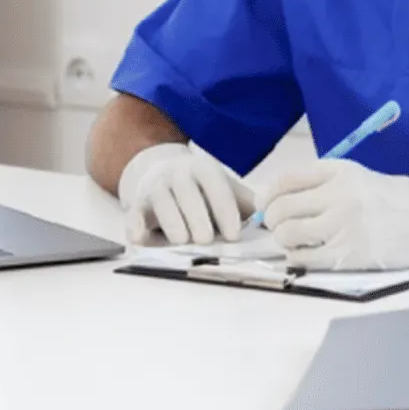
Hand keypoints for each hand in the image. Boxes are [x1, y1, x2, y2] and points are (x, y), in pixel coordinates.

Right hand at [118, 143, 255, 244]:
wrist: (163, 173)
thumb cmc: (202, 191)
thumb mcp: (226, 190)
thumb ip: (250, 203)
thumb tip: (275, 217)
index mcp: (203, 169)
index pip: (215, 185)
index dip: (225, 209)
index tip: (234, 234)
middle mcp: (177, 174)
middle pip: (186, 193)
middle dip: (197, 217)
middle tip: (206, 239)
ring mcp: (155, 187)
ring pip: (161, 202)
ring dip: (171, 222)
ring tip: (182, 240)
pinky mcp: (137, 204)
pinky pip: (133, 214)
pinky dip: (134, 226)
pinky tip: (140, 238)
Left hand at [260, 159, 408, 269]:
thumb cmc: (388, 199)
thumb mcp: (354, 176)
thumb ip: (318, 182)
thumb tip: (276, 197)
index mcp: (338, 173)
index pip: (286, 180)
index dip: (268, 194)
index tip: (265, 204)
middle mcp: (339, 196)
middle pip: (282, 207)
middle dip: (272, 219)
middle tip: (276, 225)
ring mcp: (344, 226)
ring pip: (289, 233)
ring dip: (282, 238)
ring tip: (291, 240)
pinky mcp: (350, 255)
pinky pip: (306, 258)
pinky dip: (295, 257)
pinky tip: (302, 254)